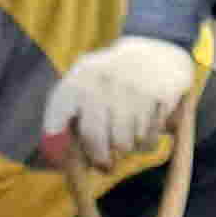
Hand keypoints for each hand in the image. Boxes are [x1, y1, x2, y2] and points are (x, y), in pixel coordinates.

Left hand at [43, 34, 198, 174]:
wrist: (157, 52)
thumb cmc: (115, 80)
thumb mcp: (89, 83)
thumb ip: (70, 115)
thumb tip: (59, 158)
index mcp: (81, 76)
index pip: (60, 111)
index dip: (57, 138)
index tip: (62, 157)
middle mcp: (103, 79)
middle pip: (94, 137)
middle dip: (99, 157)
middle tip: (104, 164)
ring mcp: (132, 87)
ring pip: (124, 144)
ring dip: (127, 148)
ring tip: (130, 135)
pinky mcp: (158, 96)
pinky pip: (149, 139)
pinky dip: (148, 142)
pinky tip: (147, 128)